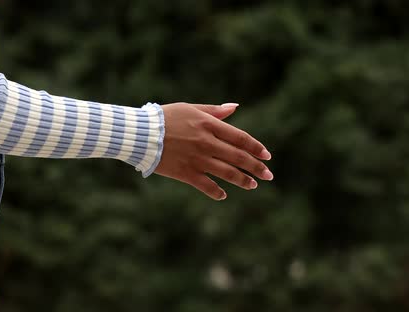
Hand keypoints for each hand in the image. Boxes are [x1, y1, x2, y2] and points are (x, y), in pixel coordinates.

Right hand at [154, 102, 272, 200]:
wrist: (139, 133)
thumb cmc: (164, 117)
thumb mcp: (190, 108)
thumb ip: (214, 111)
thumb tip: (235, 107)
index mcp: (209, 125)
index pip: (240, 138)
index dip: (256, 148)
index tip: (267, 156)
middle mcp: (206, 142)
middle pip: (238, 157)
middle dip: (256, 167)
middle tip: (268, 175)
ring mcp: (197, 159)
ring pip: (227, 173)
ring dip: (243, 180)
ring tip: (253, 185)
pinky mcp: (185, 173)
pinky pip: (206, 185)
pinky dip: (217, 192)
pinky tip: (224, 195)